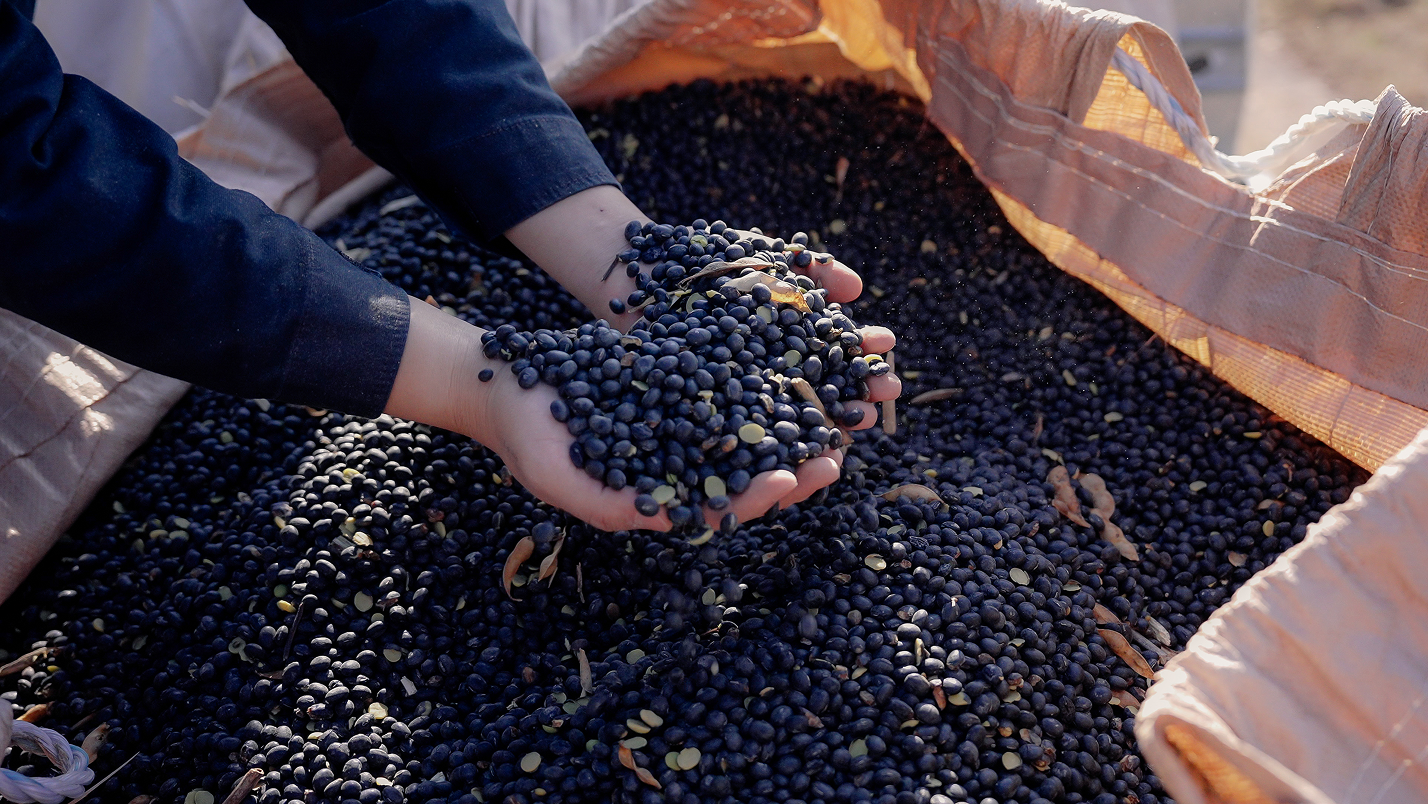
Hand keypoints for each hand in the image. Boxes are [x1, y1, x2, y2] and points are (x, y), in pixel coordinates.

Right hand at [477, 368, 811, 531]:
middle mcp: (679, 467)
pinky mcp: (679, 386)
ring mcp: (681, 427)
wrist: (506, 384)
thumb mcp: (559, 478)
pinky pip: (728, 384)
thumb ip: (611, 504)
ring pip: (748, 430)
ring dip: (789, 424)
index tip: (795, 479)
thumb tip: (668, 521)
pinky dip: (762, 379)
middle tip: (839, 453)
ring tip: (832, 411)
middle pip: (747, 473)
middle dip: (793, 465)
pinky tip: (794, 363)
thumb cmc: (525, 439)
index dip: (759, 497)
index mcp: (659, 499)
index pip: (719, 509)